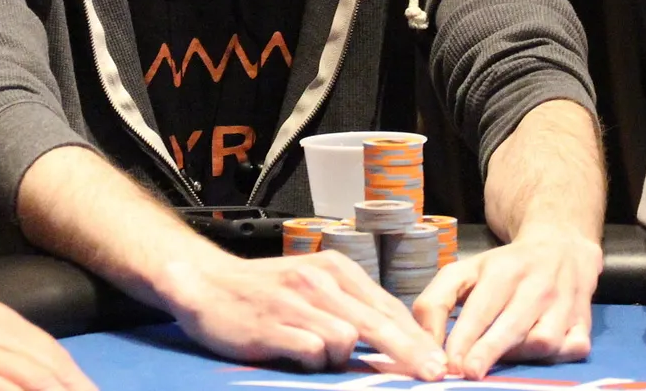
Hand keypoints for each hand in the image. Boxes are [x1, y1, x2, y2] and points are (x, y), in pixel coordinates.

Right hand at [156, 250, 448, 379]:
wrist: (206, 282)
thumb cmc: (265, 291)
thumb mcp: (314, 286)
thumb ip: (350, 307)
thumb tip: (398, 340)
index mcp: (337, 269)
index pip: (389, 307)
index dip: (417, 338)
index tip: (438, 363)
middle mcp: (321, 280)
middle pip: (380, 323)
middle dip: (411, 353)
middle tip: (434, 376)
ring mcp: (297, 302)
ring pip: (348, 338)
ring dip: (346, 359)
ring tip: (323, 360)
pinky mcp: (274, 325)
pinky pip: (313, 350)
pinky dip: (316, 362)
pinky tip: (303, 358)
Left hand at [413, 225, 600, 378]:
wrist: (561, 247)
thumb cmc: (505, 267)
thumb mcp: (465, 271)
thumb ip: (435, 302)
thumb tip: (426, 344)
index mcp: (504, 269)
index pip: (481, 306)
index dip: (464, 337)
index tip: (449, 363)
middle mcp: (537, 285)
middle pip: (513, 325)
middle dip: (489, 351)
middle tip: (468, 373)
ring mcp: (565, 305)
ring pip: (543, 340)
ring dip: (519, 356)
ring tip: (500, 361)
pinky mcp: (585, 324)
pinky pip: (571, 349)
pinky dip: (555, 358)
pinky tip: (536, 357)